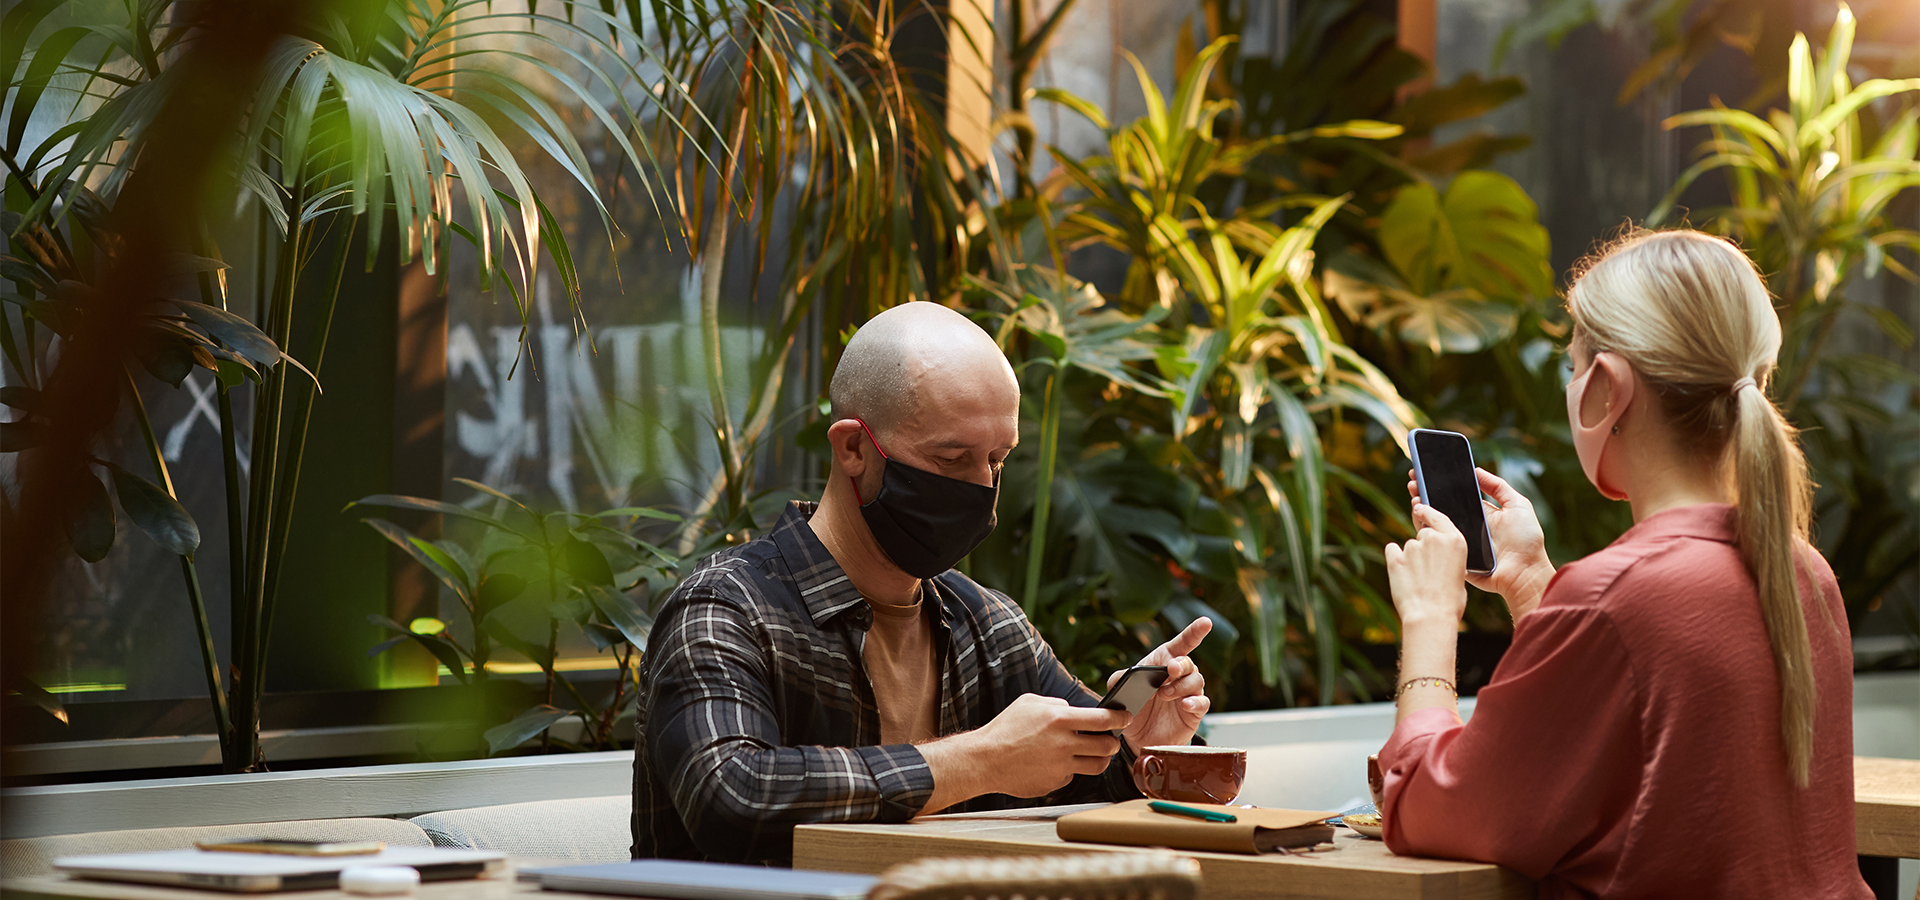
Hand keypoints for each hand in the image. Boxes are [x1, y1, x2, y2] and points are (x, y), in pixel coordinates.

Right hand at [921, 694, 1127, 806]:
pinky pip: (1072, 776)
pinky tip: (1056, 764)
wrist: (985, 759)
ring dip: (1099, 759)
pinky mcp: (1055, 783)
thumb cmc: (1006, 728)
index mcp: (1060, 719)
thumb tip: (1075, 709)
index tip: (1126, 718)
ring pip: (1096, 766)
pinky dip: (1069, 770)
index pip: (1103, 719)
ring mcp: (1061, 766)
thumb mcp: (1030, 703)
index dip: (1120, 719)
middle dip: (1112, 742)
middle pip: (1106, 746)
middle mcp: (1064, 744)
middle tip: (1109, 740)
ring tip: (1092, 753)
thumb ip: (1057, 704)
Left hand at [1117, 618, 1211, 753]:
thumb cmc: (1134, 707)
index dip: (1195, 632)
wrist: (1139, 737)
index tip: (1206, 622)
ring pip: (1196, 681)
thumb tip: (1123, 676)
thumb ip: (1118, 679)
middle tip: (1171, 669)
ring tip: (1164, 695)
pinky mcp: (1194, 712)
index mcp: (1164, 663)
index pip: (1182, 643)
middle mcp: (1180, 675)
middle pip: (1189, 663)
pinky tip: (1185, 705)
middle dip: (1181, 664)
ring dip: (1180, 686)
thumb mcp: (1121, 691)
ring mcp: (1188, 693)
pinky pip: (1202, 703)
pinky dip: (1195, 702)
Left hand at [1384, 504, 1469, 628]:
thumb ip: (1448, 557)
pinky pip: (1392, 551)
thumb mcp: (1459, 573)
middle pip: (1423, 534)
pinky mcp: (1394, 557)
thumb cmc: (1450, 600)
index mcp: (1454, 540)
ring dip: (1411, 559)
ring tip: (1418, 581)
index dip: (1428, 511)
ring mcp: (1412, 546)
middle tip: (1428, 570)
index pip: (1438, 516)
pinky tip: (1403, 576)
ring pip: (1409, 547)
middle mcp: (1432, 538)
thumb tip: (1437, 557)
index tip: (1419, 507)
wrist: (1430, 616)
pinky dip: (1395, 559)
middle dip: (1423, 548)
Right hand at [1404, 467, 1554, 619]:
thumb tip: (1476, 470)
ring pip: (1434, 522)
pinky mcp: (1452, 554)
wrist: (1524, 573)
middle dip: (1426, 491)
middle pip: (1441, 506)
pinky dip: (1424, 528)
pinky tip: (1419, 513)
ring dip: (1421, 507)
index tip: (1428, 470)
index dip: (1442, 483)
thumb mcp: (1518, 506)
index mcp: (1480, 513)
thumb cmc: (1526, 541)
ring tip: (1415, 493)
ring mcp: (1458, 540)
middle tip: (1415, 479)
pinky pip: (1435, 540)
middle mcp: (1466, 525)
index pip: (1456, 495)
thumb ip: (1499, 487)